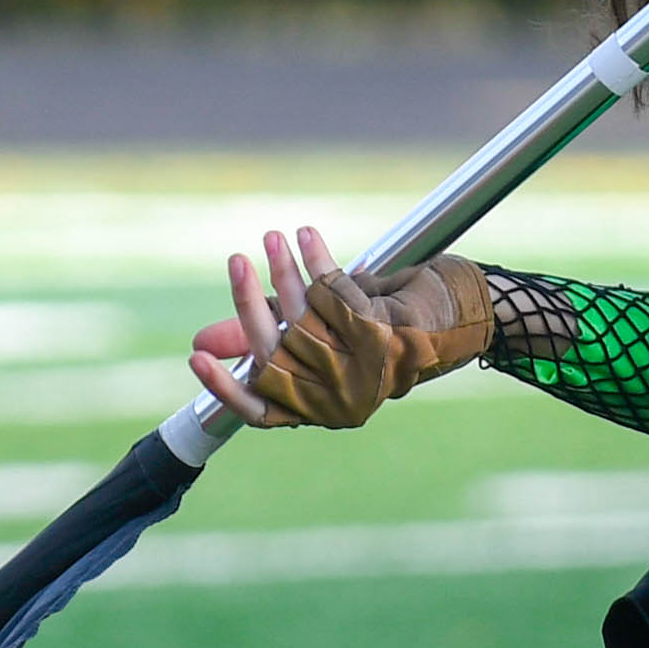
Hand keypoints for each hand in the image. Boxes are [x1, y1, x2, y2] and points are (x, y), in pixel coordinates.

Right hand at [188, 230, 494, 429]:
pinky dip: (320, 259)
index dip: (225, 387)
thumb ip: (263, 338)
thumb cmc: (374, 332)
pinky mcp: (379, 333)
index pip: (260, 411)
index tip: (197, 356)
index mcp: (317, 408)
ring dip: (286, 271)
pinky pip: (337, 292)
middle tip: (236, 261)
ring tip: (270, 238)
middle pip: (276, 353)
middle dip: (249, 303)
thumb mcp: (313, 336)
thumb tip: (200, 345)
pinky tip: (308, 236)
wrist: (451, 321)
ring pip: (305, 317)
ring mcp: (359, 369)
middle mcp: (337, 398)